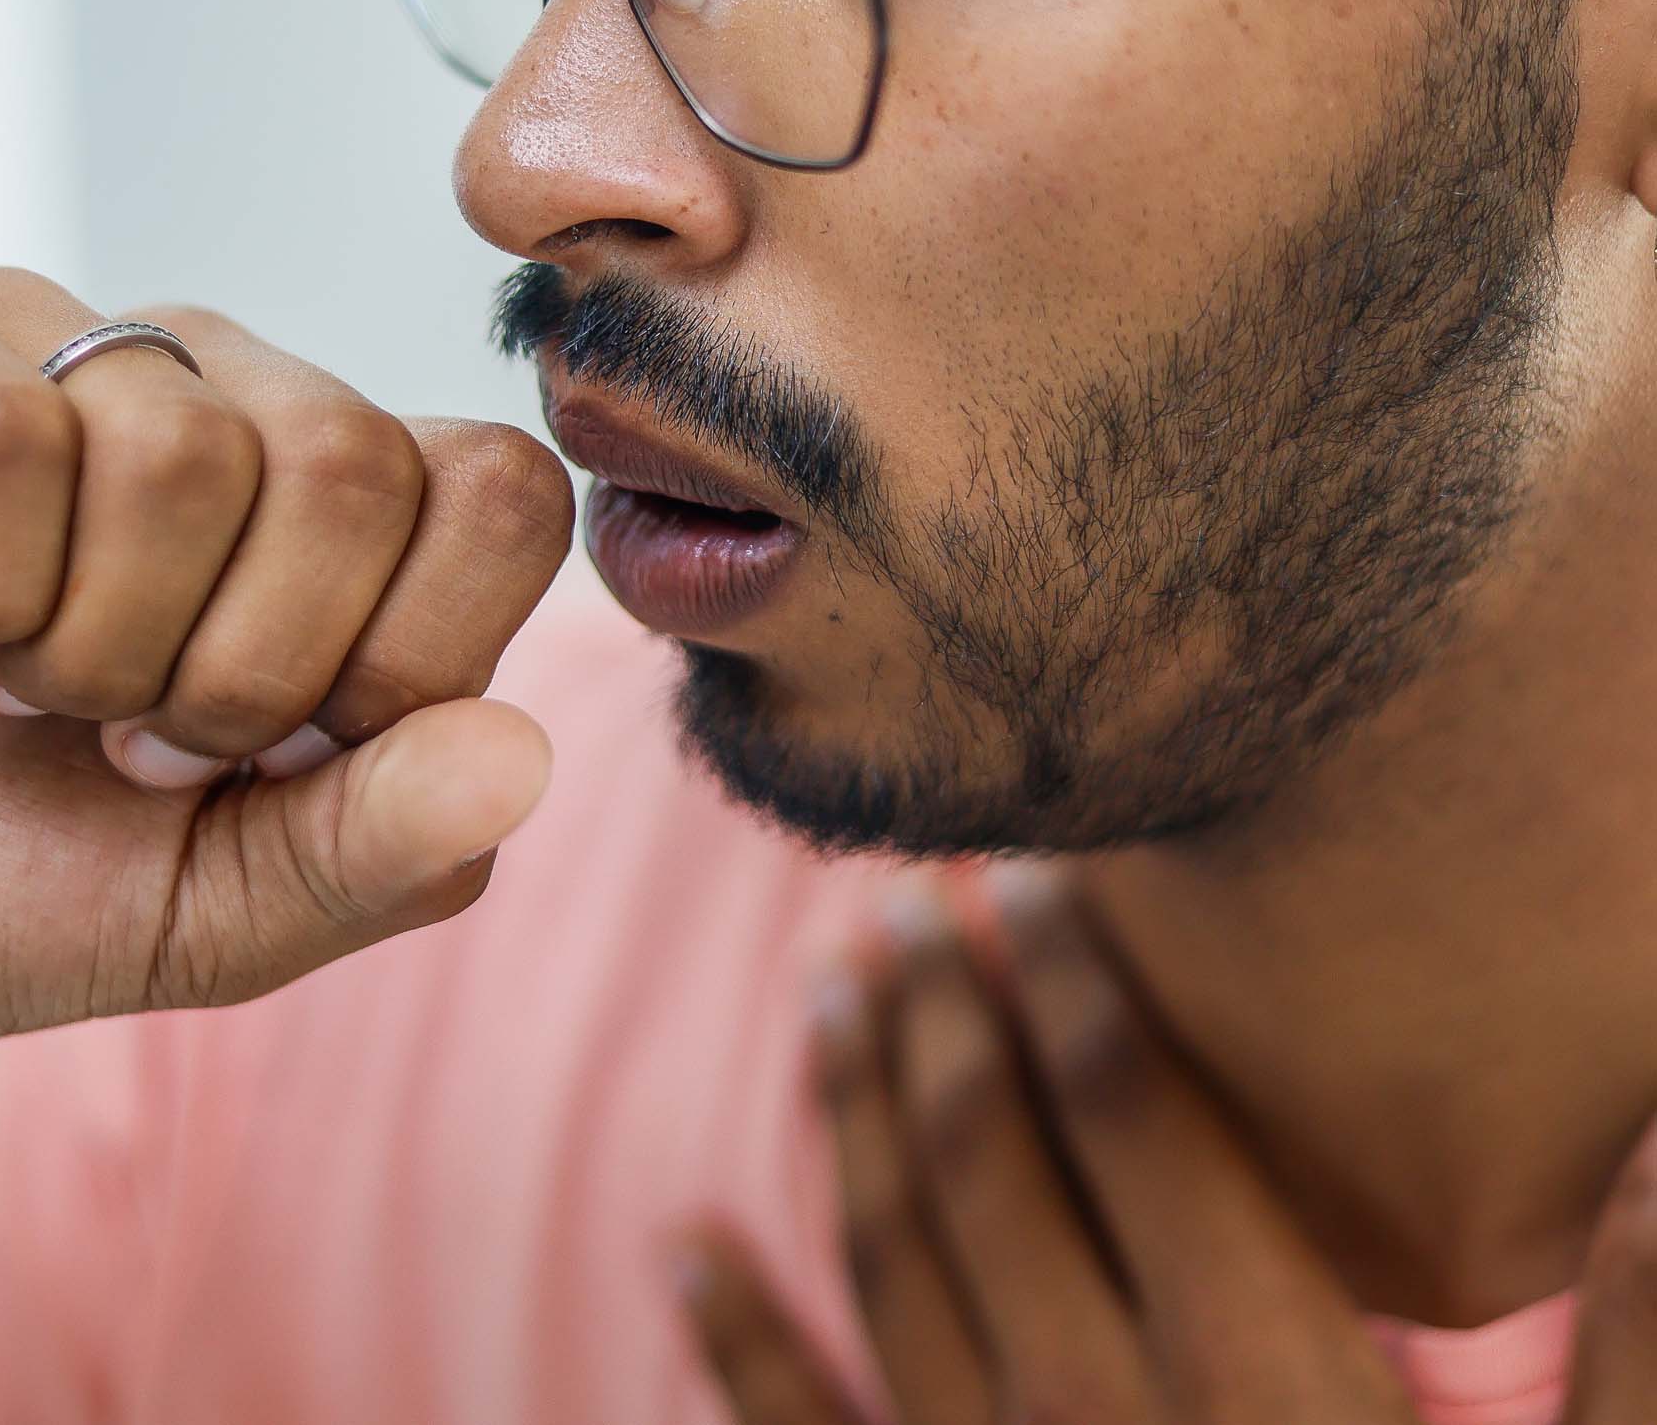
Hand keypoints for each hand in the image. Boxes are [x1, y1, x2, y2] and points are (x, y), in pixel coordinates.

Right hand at [0, 257, 574, 1045]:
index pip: (501, 496)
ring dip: (83, 642)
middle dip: (230, 676)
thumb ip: (377, 849)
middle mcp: (218, 401)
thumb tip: (526, 753)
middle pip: (353, 465)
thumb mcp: (208, 921)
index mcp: (333, 525)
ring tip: (7, 681)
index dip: (403, 657)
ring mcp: (51, 346)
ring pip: (178, 445)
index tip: (263, 758)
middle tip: (113, 731)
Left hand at [679, 864, 1656, 1424]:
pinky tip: (682, 1247)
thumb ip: (1656, 1352)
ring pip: (893, 1262)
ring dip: (848, 1118)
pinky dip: (734, 1340)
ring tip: (822, 992)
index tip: (1046, 873)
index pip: (1139, 1116)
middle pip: (992, 1161)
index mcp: (1267, 1388)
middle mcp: (1099, 1423)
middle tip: (906, 890)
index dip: (1084, 978)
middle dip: (946, 1013)